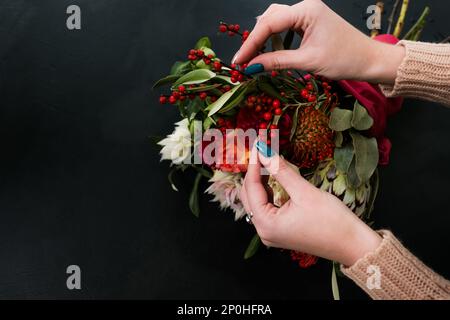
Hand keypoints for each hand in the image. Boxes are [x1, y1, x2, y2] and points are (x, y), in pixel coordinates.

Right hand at [234, 0, 404, 84]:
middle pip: (269, 18)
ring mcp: (308, 13)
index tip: (238, 61)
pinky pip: (285, 26)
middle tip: (244, 61)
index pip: (269, 24)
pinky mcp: (310, 22)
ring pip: (275, 21)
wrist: (369, 60)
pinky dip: (274, 39)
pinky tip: (269, 51)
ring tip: (254, 57)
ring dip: (263, 39)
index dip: (250, 43)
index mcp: (306, 10)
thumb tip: (251, 67)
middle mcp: (305, 7)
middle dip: (254, 39)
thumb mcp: (307, 61)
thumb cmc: (344, 59)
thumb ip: (276, 62)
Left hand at [240, 142, 381, 265]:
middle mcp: (264, 231)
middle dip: (254, 172)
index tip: (258, 144)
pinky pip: (266, 208)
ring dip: (259, 181)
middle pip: (249, 196)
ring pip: (256, 201)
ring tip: (266, 160)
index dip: (254, 164)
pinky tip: (272, 178)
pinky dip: (268, 192)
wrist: (353, 245)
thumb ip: (281, 171)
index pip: (251, 188)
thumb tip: (265, 154)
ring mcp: (271, 233)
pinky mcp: (280, 232)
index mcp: (266, 224)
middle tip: (261, 150)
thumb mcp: (305, 192)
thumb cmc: (332, 221)